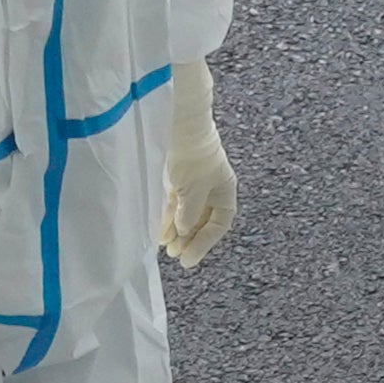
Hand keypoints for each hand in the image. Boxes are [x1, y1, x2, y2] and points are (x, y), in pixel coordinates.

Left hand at [158, 56, 238, 268]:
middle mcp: (212, 187)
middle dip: (189, 239)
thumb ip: (189, 214)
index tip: (188, 260)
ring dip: (176, 230)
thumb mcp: (193, 190)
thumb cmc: (193, 155)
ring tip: (164, 247)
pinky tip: (158, 230)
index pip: (219, 223)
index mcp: (225, 189)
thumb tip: (183, 232)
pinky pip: (174, 202)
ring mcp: (194, 181)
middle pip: (202, 220)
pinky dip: (167, 216)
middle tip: (175, 256)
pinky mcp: (176, 175)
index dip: (204, 243)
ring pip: (186, 213)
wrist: (178, 123)